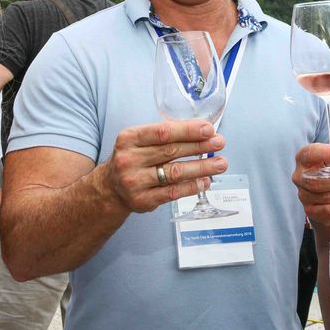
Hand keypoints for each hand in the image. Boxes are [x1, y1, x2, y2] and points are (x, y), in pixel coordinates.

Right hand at [102, 120, 225, 213]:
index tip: (208, 129)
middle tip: (220, 143)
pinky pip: (173, 192)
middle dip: (200, 147)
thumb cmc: (131, 159)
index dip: (188, 130)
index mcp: (129, 139)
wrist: (110, 188)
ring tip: (220, 163)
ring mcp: (135, 181)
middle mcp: (129, 159)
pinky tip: (205, 181)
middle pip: (171, 152)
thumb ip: (163, 135)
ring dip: (202, 168)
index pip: (163, 132)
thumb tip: (200, 131)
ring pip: (175, 173)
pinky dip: (192, 186)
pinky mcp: (142, 200)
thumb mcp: (137, 141)